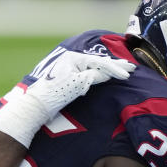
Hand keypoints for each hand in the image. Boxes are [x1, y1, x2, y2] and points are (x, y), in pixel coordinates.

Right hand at [0, 49, 135, 146]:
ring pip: (101, 64)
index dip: (106, 64)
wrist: (35, 106)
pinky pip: (98, 73)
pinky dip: (111, 74)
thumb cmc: (45, 102)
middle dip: (116, 63)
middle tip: (131, 65)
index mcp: (68, 62)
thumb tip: (86, 85)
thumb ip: (75, 84)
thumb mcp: (63, 89)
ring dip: (117, 69)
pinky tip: (122, 76)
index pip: (91, 61)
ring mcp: (74, 67)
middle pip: (98, 60)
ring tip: (129, 72)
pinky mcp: (77, 77)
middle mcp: (71, 60)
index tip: (119, 67)